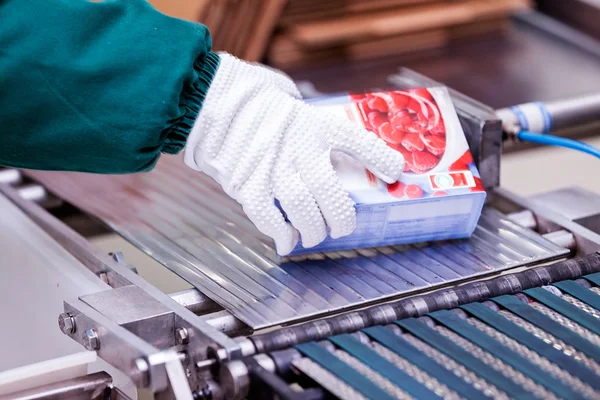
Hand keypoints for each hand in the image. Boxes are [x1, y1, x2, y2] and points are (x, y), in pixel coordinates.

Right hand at [185, 54, 403, 254]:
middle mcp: (296, 148)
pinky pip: (268, 217)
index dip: (379, 158)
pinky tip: (288, 242)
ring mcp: (271, 168)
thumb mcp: (296, 106)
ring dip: (314, 230)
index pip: (355, 140)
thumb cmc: (258, 106)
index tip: (394, 173)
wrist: (213, 103)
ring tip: (316, 236)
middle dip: (342, 218)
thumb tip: (335, 154)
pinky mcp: (247, 184)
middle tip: (343, 227)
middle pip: (329, 192)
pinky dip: (281, 234)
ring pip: (302, 209)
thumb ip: (316, 129)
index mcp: (312, 125)